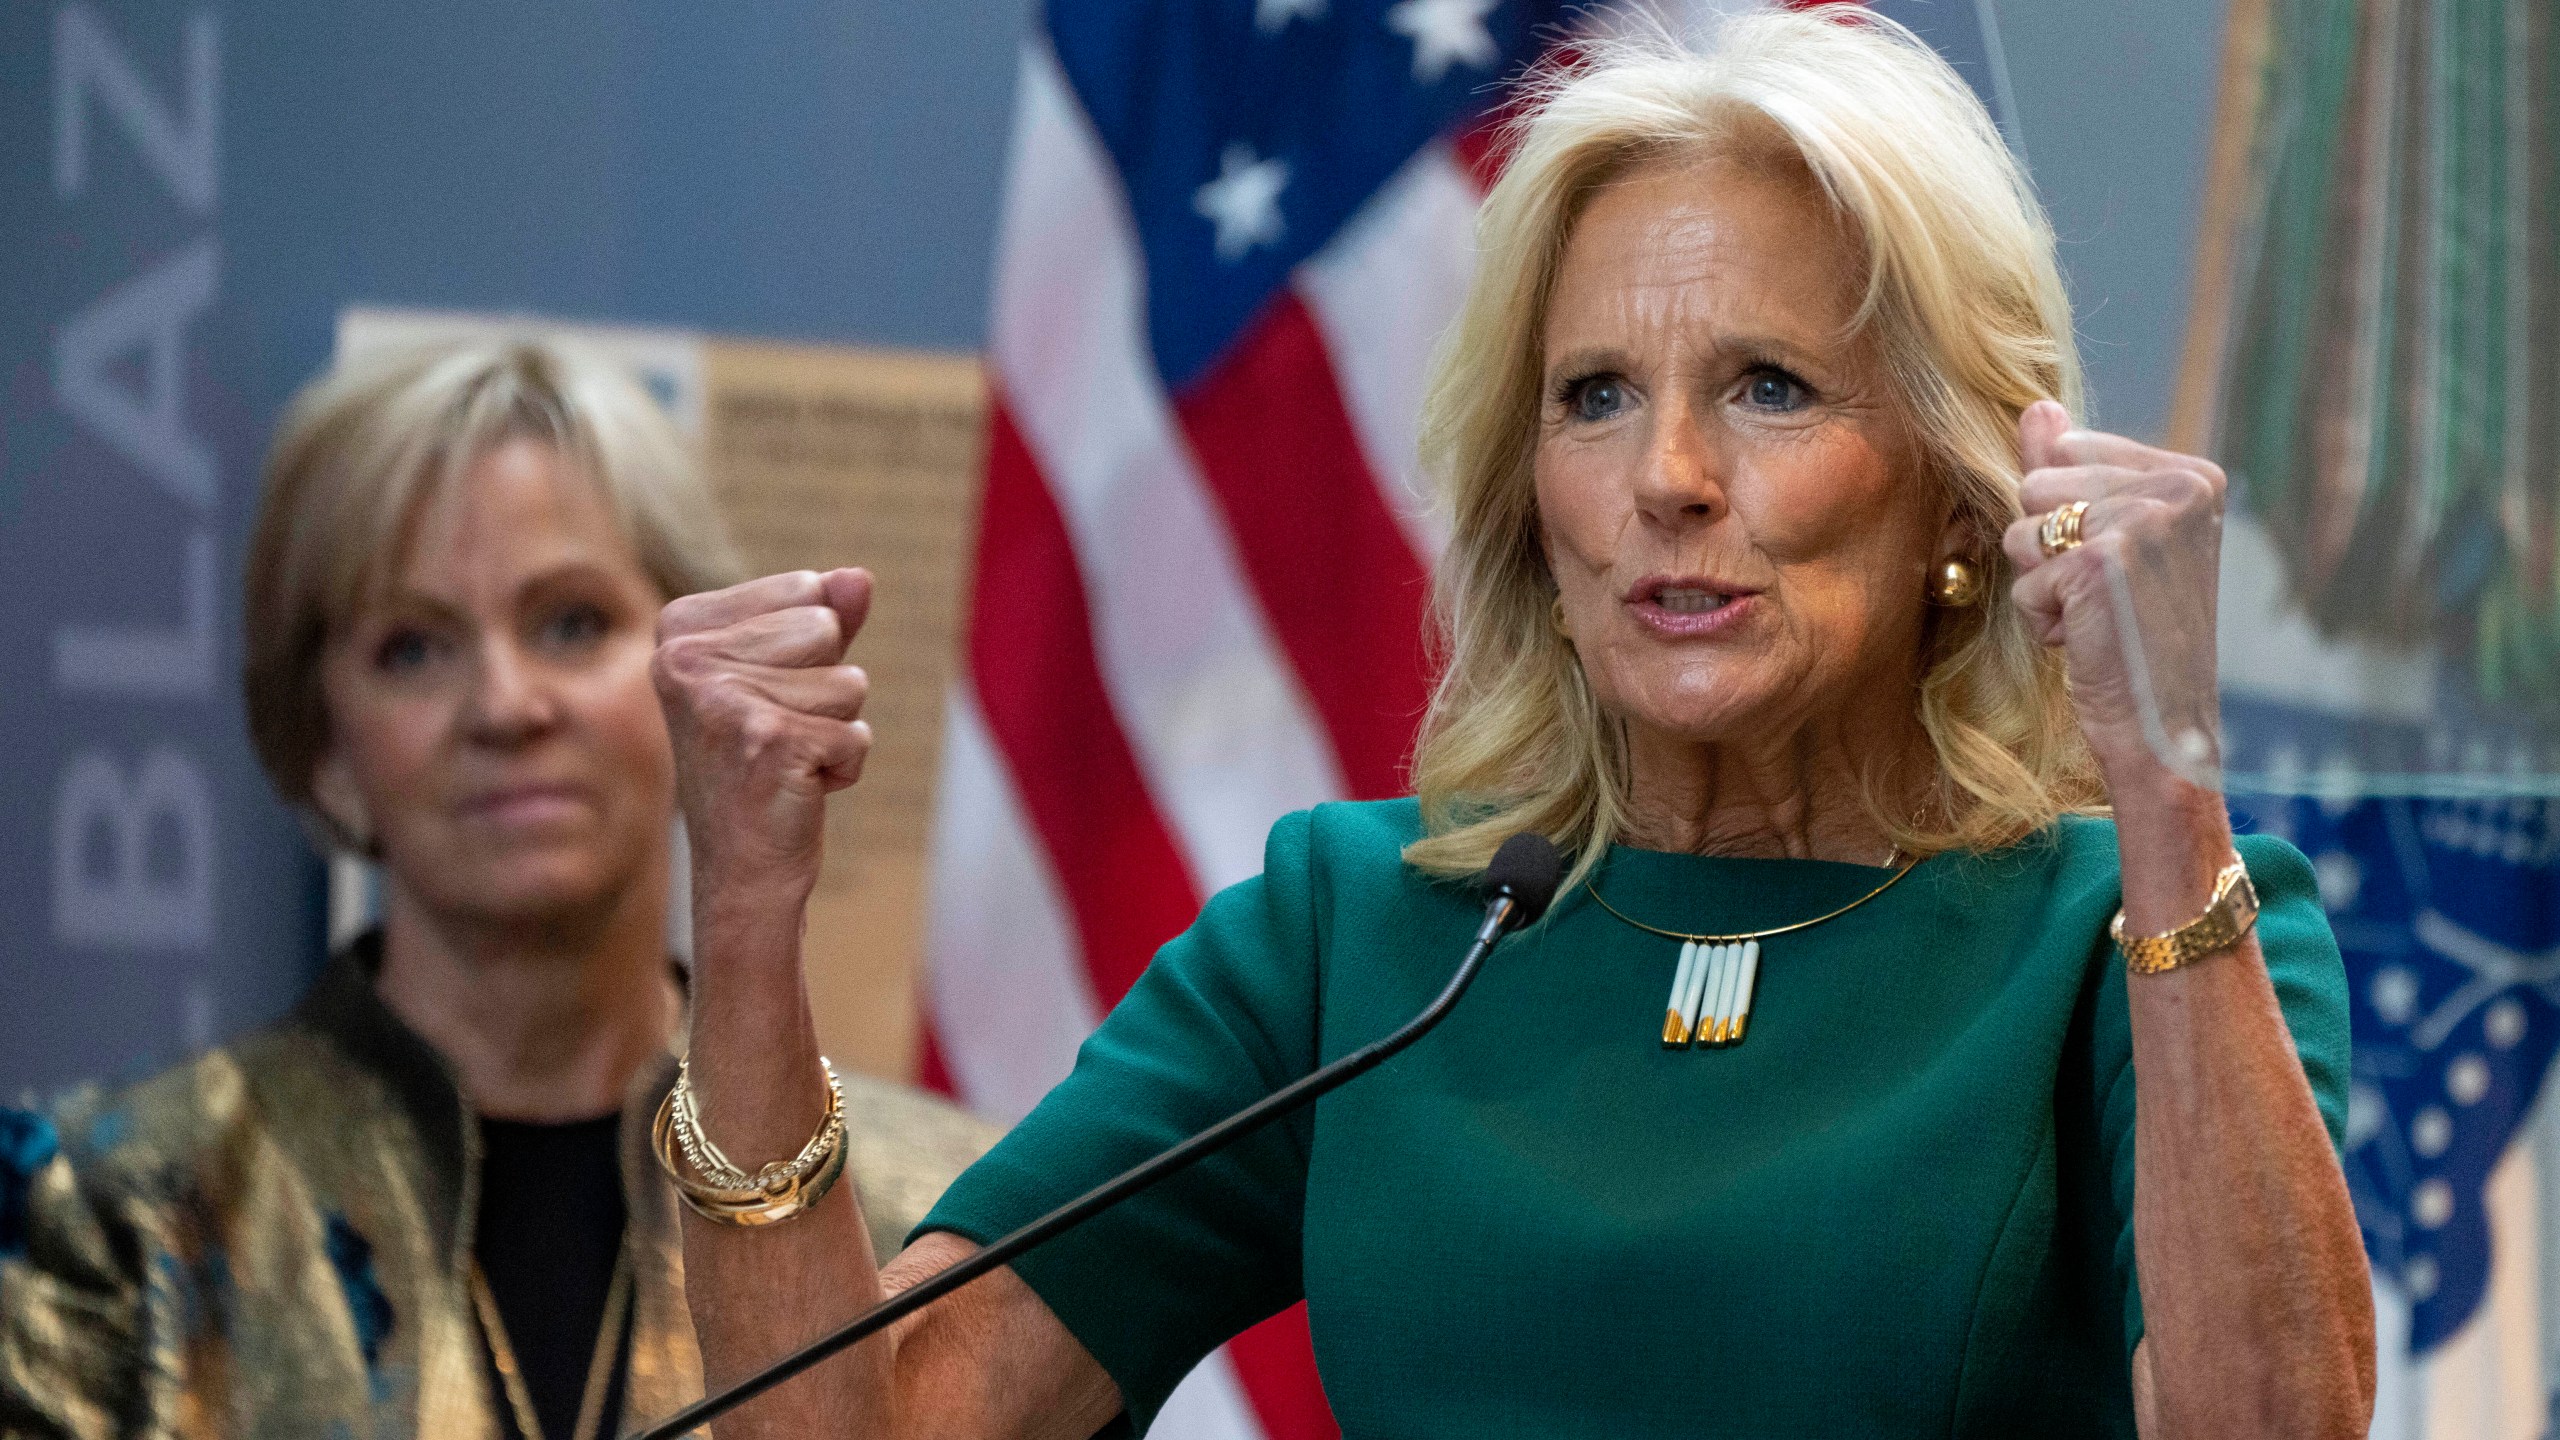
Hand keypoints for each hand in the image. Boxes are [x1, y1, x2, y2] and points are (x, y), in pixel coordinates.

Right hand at [653, 568, 873, 900]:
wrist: (741, 869)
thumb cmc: (764, 765)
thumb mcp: (789, 677)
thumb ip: (822, 619)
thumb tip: (859, 576)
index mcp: (680, 627)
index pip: (807, 590)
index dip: (810, 651)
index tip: (765, 697)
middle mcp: (687, 659)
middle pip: (828, 630)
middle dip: (825, 689)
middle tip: (778, 735)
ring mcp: (722, 701)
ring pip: (850, 683)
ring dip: (835, 728)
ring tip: (787, 760)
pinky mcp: (767, 742)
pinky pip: (857, 734)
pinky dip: (844, 766)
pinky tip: (798, 787)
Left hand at [2002, 401, 2225, 787]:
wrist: (2167, 730)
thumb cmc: (2138, 637)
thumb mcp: (2112, 541)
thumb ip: (2073, 467)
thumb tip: (2037, 407)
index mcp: (2191, 474)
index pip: (2068, 450)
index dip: (2070, 518)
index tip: (2120, 567)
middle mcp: (2179, 489)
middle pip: (2036, 483)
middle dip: (2048, 547)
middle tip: (2106, 597)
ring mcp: (2143, 522)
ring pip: (2021, 527)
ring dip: (2042, 583)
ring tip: (2097, 615)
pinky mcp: (2100, 563)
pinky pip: (2022, 578)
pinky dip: (2040, 618)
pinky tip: (2089, 640)